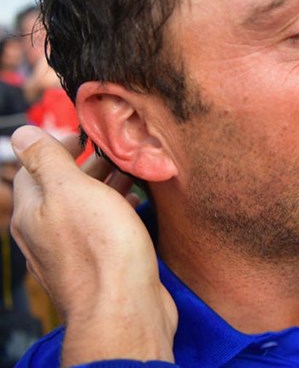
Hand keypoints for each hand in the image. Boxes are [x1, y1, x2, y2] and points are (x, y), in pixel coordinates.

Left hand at [10, 126, 175, 365]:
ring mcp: (71, 252)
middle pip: (60, 188)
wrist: (124, 306)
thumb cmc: (99, 248)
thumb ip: (46, 159)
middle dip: (86, 165)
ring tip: (130, 172)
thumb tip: (23, 133)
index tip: (86, 136)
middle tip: (115, 152)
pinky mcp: (99, 265)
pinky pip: (101, 228)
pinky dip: (115, 209)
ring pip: (83, 208)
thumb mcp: (70, 189)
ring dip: (104, 186)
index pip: (33, 168)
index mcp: (30, 213)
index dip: (58, 146)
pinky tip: (134, 205)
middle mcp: (44, 234)